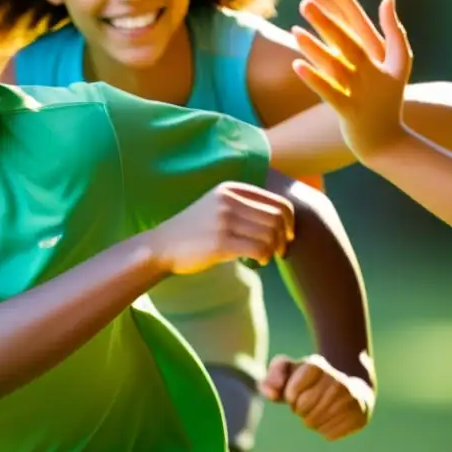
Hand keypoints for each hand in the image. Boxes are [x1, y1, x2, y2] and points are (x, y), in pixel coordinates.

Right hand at [150, 182, 295, 274]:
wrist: (162, 246)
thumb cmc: (194, 230)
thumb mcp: (218, 206)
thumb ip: (245, 206)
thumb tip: (284, 219)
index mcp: (231, 189)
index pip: (279, 203)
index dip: (290, 222)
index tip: (287, 237)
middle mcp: (229, 200)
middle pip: (278, 219)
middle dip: (284, 238)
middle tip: (280, 251)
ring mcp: (224, 220)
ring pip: (271, 234)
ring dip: (274, 249)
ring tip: (266, 257)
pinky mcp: (220, 242)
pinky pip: (259, 249)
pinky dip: (264, 257)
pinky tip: (258, 261)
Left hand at [260, 353, 374, 440]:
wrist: (349, 387)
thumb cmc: (311, 380)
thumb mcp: (290, 370)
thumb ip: (273, 376)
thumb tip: (269, 392)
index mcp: (317, 365)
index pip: (291, 393)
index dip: (290, 396)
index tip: (297, 391)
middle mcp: (337, 380)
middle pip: (303, 409)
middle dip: (299, 409)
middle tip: (308, 403)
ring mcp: (351, 399)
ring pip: (315, 423)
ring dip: (311, 421)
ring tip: (319, 410)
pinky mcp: (360, 418)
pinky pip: (329, 434)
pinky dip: (324, 430)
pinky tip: (332, 417)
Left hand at [290, 0, 413, 161]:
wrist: (387, 141)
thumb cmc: (389, 98)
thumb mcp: (400, 64)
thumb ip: (394, 31)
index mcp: (380, 55)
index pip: (357, 21)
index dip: (340, 0)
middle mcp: (371, 71)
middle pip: (345, 41)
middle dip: (325, 21)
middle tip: (305, 1)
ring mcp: (359, 91)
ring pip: (335, 66)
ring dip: (315, 48)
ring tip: (294, 30)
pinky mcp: (347, 110)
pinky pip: (328, 92)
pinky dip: (314, 79)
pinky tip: (296, 66)